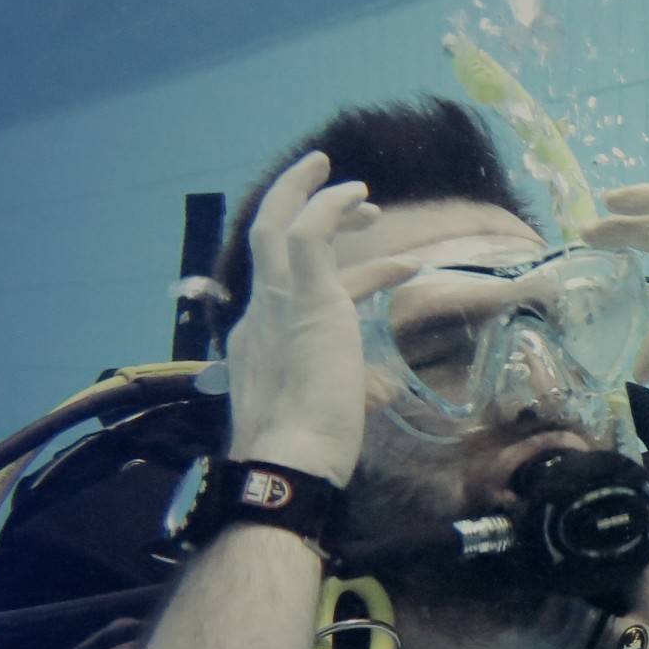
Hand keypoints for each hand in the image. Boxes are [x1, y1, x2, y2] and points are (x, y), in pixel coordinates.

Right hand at [225, 152, 418, 485]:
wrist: (292, 458)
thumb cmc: (314, 447)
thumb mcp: (337, 406)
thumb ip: (358, 389)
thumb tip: (388, 390)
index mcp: (262, 339)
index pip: (289, 287)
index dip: (330, 270)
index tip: (369, 267)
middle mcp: (261, 313)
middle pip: (266, 241)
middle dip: (297, 208)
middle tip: (351, 199)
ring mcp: (278, 303)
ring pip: (283, 226)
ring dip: (318, 198)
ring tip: (359, 189)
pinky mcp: (305, 299)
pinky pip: (310, 233)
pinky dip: (330, 207)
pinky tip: (359, 197)